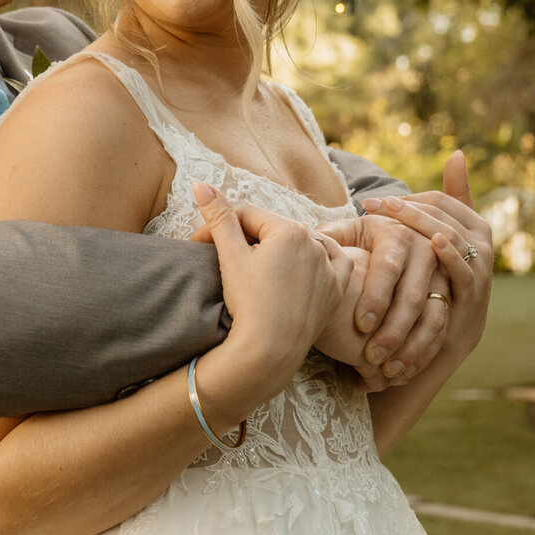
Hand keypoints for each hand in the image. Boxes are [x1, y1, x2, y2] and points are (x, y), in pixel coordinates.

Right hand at [192, 183, 348, 392]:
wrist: (270, 351)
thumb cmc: (248, 303)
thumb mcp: (230, 256)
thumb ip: (218, 216)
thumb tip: (200, 183)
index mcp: (289, 229)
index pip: (246, 216)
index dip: (218, 228)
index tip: (199, 246)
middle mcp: (315, 242)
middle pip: (272, 230)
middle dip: (247, 240)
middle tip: (224, 259)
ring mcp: (329, 266)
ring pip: (299, 245)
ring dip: (279, 250)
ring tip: (258, 267)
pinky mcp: (336, 289)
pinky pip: (331, 264)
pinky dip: (318, 262)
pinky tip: (305, 267)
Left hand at [313, 213, 444, 384]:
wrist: (401, 237)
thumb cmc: (364, 240)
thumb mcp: (350, 231)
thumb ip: (333, 237)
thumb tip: (315, 242)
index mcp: (396, 234)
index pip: (387, 268)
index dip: (375, 297)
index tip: (360, 325)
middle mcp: (425, 253)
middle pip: (412, 297)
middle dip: (393, 331)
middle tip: (373, 357)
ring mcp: (441, 277)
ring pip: (433, 316)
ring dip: (413, 347)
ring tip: (390, 371)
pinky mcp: (449, 297)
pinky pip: (442, 328)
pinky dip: (426, 351)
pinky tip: (407, 370)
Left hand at [362, 151, 492, 357]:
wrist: (450, 332)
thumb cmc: (440, 279)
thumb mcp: (440, 241)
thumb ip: (444, 204)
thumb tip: (456, 152)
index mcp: (472, 224)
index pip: (438, 200)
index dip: (406, 197)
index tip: (372, 201)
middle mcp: (480, 241)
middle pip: (441, 213)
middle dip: (404, 207)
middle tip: (370, 204)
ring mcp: (480, 265)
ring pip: (451, 233)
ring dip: (418, 222)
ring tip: (391, 211)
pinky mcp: (474, 290)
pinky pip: (462, 268)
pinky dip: (449, 253)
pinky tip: (430, 242)